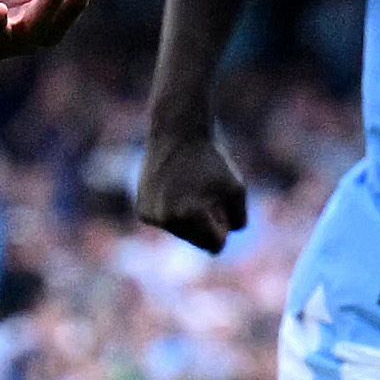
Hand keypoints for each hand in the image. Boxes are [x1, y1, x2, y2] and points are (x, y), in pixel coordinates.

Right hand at [134, 123, 248, 252]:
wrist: (176, 133)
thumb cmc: (211, 160)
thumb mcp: (237, 189)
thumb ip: (238, 220)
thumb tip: (221, 241)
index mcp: (191, 215)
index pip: (216, 246)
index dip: (223, 229)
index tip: (221, 209)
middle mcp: (167, 219)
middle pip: (197, 241)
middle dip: (205, 225)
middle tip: (205, 195)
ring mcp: (152, 216)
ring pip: (180, 232)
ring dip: (188, 217)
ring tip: (188, 189)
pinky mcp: (142, 211)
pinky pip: (165, 223)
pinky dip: (170, 211)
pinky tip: (172, 188)